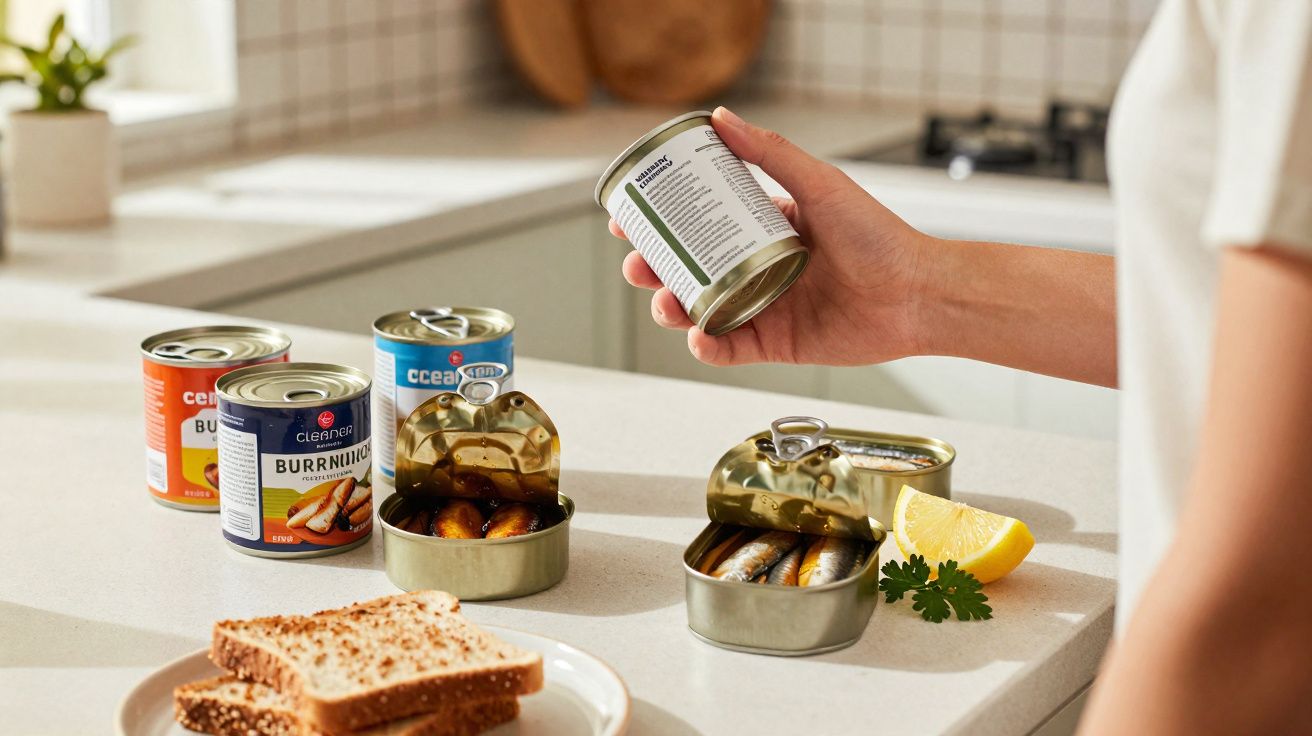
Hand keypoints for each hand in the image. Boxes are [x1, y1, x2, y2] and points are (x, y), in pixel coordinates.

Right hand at [610, 106, 931, 365]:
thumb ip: (770, 153)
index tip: (632, 219)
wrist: (917, 293)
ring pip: (701, 310)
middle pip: (690, 269)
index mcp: (766, 227)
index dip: (662, 223)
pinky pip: (729, 348)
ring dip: (672, 308)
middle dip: (656, 269)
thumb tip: (721, 118)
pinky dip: (706, 346)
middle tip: (639, 264)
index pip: (701, 223)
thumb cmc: (880, 237)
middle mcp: (759, 267)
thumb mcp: (819, 184)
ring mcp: (764, 306)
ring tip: (666, 302)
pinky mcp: (775, 343)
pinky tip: (698, 336)